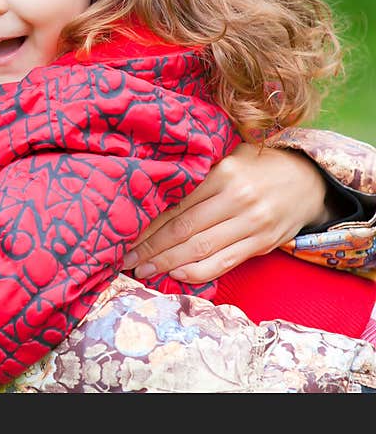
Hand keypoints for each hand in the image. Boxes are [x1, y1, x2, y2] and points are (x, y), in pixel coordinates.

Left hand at [122, 143, 329, 282]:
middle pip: (185, 229)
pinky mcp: (263, 243)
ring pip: (202, 248)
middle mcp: (237, 199)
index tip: (125, 236)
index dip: (149, 224)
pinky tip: (177, 275)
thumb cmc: (257, 166)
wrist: (308, 179)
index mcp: (223, 174)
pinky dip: (200, 272)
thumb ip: (197, 173)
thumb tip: (150, 189)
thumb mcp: (228, 157)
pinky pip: (226, 261)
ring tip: (143, 272)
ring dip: (168, 263)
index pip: (177, 204)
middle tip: (126, 260)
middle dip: (152, 248)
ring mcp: (252, 224)